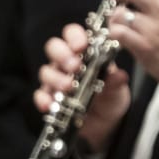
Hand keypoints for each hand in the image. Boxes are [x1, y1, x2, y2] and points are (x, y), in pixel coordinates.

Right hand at [34, 23, 130, 152]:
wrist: (104, 123)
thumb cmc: (110, 99)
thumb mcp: (118, 90)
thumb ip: (116, 81)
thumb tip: (118, 75)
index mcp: (85, 53)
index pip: (73, 35)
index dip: (74, 37)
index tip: (81, 46)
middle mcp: (67, 63)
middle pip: (54, 48)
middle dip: (62, 55)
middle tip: (74, 66)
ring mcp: (56, 80)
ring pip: (46, 71)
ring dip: (56, 78)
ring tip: (68, 87)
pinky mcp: (50, 97)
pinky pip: (40, 95)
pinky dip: (44, 99)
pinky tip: (50, 105)